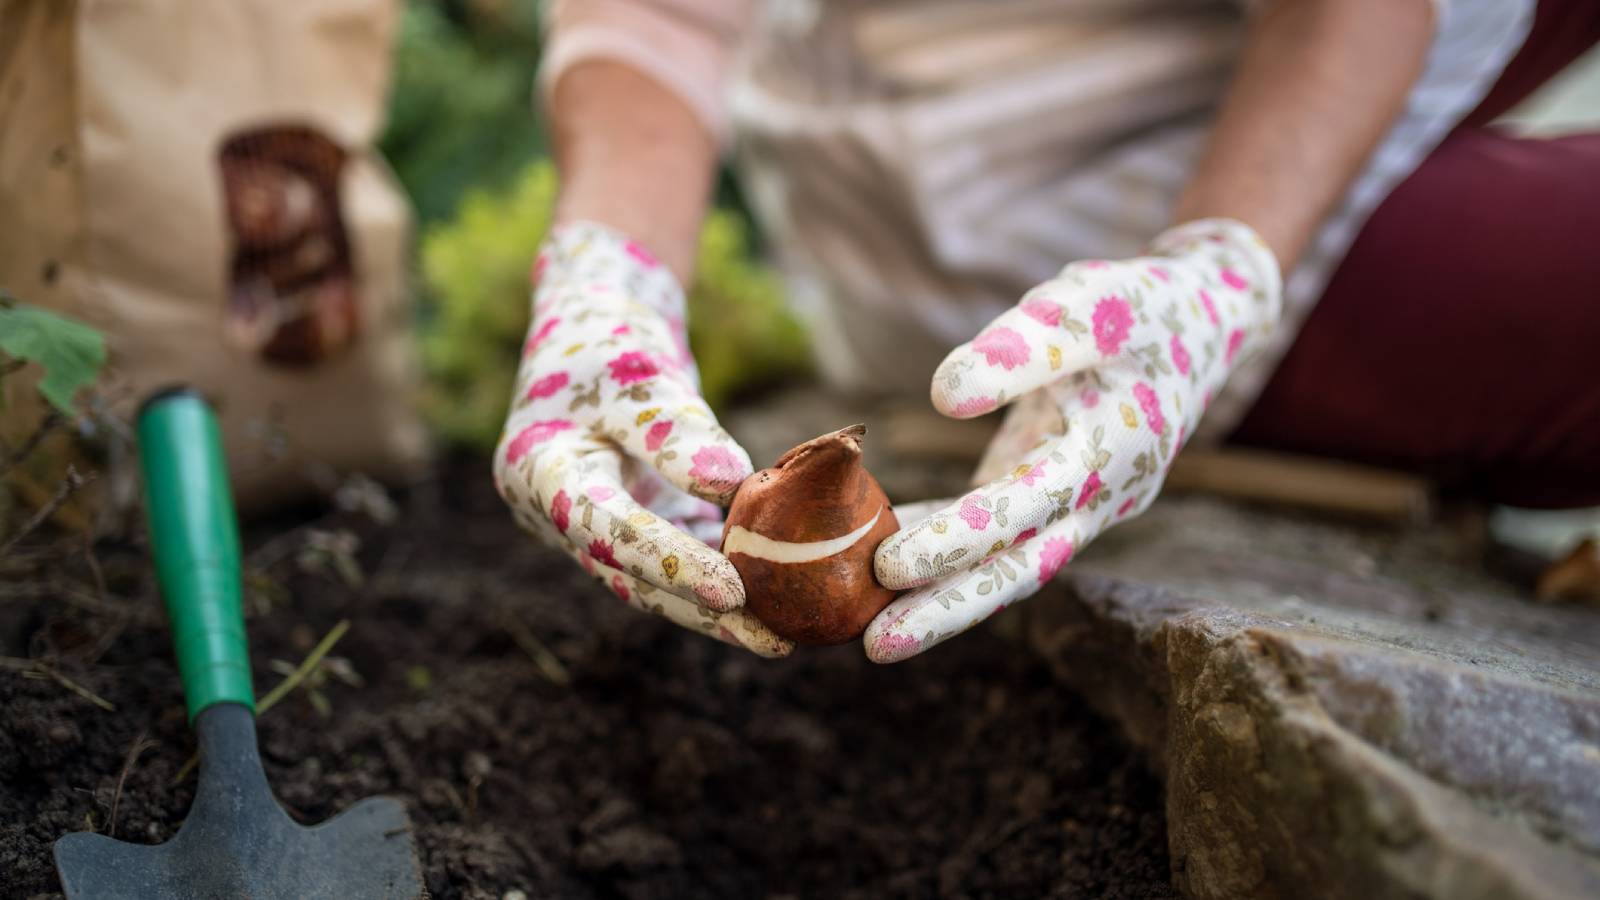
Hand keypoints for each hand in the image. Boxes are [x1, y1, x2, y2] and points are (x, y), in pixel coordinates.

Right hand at [494, 221, 792, 656]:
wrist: (591, 320)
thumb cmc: (608, 337)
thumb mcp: (640, 371)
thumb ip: (675, 432)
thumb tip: (733, 487)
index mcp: (540, 471)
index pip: (609, 529)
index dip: (671, 563)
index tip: (733, 591)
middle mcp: (558, 512)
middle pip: (634, 575)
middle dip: (703, 612)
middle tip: (772, 641)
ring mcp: (591, 523)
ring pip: (656, 577)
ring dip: (716, 608)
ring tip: (783, 634)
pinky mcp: (631, 518)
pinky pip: (678, 553)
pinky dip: (722, 569)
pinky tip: (776, 593)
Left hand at [867, 219, 1280, 661]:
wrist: (1199, 323)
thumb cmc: (1141, 308)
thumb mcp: (1090, 305)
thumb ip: (1023, 348)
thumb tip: (945, 395)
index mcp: (1111, 455)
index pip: (1026, 508)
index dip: (960, 538)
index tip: (893, 563)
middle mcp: (1096, 497)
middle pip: (1017, 568)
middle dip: (947, 609)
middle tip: (875, 647)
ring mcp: (1075, 504)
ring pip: (1005, 564)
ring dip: (941, 598)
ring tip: (868, 633)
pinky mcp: (1050, 493)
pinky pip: (993, 532)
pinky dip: (941, 542)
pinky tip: (877, 555)